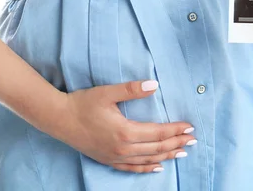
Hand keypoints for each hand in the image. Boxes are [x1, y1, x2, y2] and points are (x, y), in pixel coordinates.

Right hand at [54, 80, 196, 172]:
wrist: (59, 119)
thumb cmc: (83, 103)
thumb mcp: (107, 93)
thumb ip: (132, 89)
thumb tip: (154, 84)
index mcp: (125, 131)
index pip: (158, 132)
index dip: (175, 130)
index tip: (190, 127)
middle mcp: (122, 148)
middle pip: (156, 148)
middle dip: (176, 143)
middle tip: (193, 140)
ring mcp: (115, 157)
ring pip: (147, 159)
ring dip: (167, 155)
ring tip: (182, 152)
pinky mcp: (108, 160)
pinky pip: (132, 168)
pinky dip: (147, 168)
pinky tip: (158, 167)